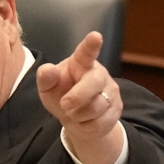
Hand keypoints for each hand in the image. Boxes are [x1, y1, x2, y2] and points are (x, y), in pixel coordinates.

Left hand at [36, 31, 123, 163]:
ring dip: (78, 115)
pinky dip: (86, 127)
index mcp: (81, 62)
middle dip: (78, 97)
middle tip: (65, 104)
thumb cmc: (61, 94)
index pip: (86, 52)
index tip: (95, 36)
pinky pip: (100, 123)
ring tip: (73, 112)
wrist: (76, 118)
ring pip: (96, 107)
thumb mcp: (48, 87)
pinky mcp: (117, 109)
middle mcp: (99, 73)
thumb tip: (46, 70)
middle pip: (93, 83)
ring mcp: (111, 91)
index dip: (91, 44)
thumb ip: (46, 78)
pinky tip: (83, 121)